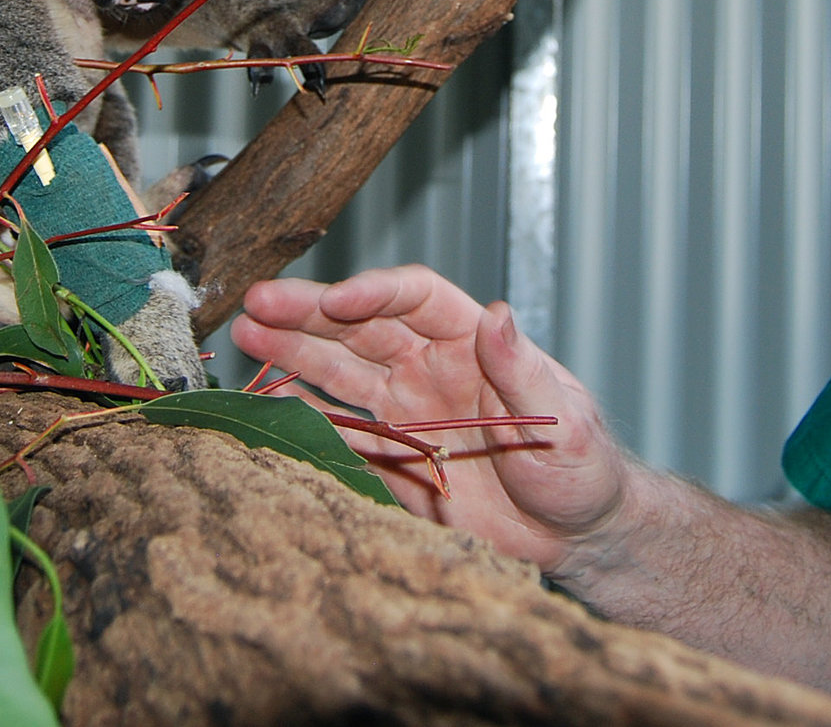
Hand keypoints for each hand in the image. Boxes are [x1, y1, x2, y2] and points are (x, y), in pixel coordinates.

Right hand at [231, 264, 627, 572]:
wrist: (574, 538)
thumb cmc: (583, 469)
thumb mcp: (563, 417)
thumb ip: (523, 370)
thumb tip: (497, 313)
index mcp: (470, 341)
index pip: (414, 299)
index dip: (374, 293)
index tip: (338, 300)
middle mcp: (429, 367)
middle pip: (360, 327)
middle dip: (309, 313)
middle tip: (258, 301)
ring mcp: (405, 411)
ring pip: (339, 371)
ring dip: (293, 351)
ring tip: (247, 333)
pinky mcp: (392, 459)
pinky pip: (340, 432)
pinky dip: (303, 415)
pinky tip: (268, 397)